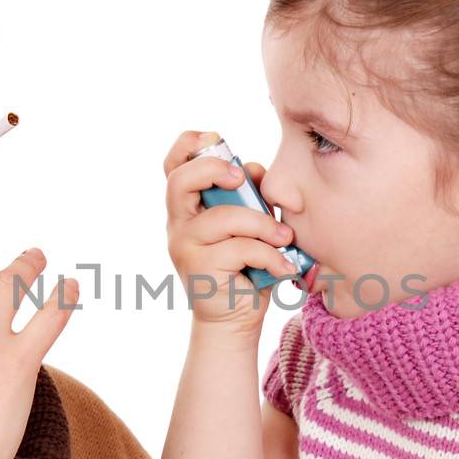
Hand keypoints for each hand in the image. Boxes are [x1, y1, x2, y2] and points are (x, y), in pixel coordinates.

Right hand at [163, 130, 297, 335]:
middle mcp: (178, 223)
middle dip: (215, 171)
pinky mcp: (200, 269)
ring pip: (223, 218)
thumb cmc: (244, 267)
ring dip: (262, 225)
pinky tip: (283, 267)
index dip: (189, 144)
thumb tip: (256, 170)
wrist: (234, 319)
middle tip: (243, 180)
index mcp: (188, 206)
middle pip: (181, 180)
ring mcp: (185, 246)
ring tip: (285, 239)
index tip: (217, 139)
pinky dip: (270, 255)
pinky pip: (241, 248)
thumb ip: (250, 196)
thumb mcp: (249, 224)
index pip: (173, 164)